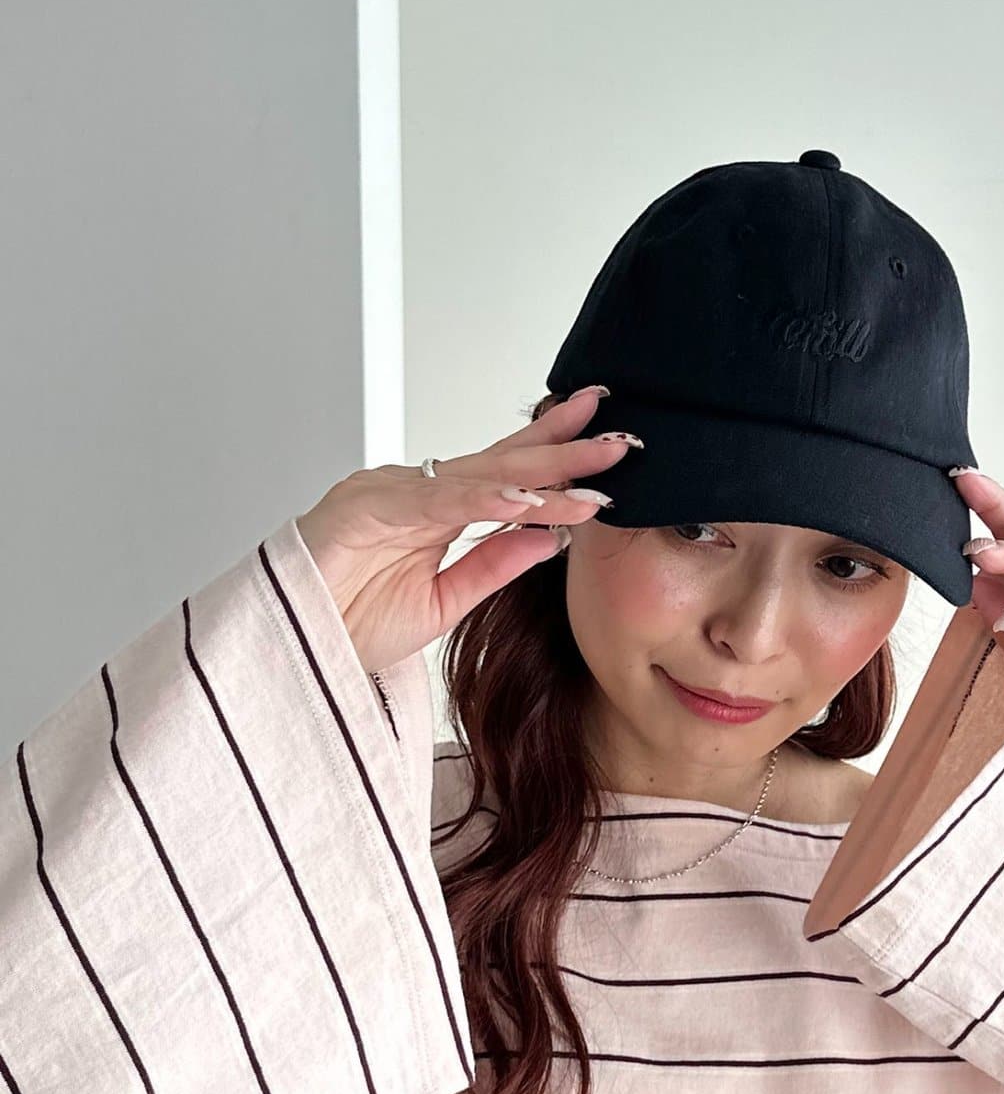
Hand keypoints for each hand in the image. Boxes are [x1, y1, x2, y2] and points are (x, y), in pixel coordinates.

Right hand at [294, 386, 635, 673]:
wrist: (292, 656)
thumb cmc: (350, 626)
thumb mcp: (445, 602)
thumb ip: (494, 565)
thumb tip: (552, 535)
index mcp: (432, 510)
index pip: (504, 471)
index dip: (554, 453)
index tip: (605, 443)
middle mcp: (413, 491)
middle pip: (501, 460)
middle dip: (564, 447)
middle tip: (621, 437)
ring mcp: (387, 494)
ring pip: (479, 476)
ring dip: (542, 472)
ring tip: (595, 469)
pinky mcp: (364, 510)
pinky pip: (437, 502)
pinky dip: (485, 499)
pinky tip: (528, 499)